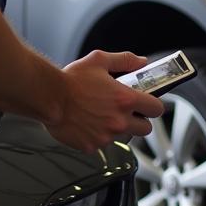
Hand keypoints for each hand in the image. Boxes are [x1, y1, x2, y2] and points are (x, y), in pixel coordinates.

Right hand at [47, 50, 163, 152]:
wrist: (49, 98)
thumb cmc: (72, 80)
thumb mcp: (100, 60)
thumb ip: (125, 60)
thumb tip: (141, 62)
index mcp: (125, 99)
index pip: (156, 109)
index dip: (154, 105)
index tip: (149, 103)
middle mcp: (119, 120)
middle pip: (146, 129)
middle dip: (140, 120)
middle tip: (129, 112)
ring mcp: (106, 136)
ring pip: (125, 137)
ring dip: (120, 128)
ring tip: (105, 115)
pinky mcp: (93, 146)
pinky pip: (104, 144)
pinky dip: (100, 136)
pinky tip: (91, 123)